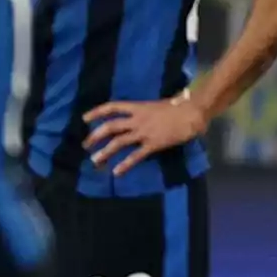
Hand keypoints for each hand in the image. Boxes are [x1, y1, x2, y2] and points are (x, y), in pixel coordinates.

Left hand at [83, 95, 208, 176]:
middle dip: (96, 136)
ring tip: (95, 160)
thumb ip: (150, 111)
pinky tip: (117, 172)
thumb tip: (146, 114)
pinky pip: (136, 156)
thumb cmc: (181, 106)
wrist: (192, 113)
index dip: (97, 112)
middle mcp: (138, 120)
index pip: (113, 107)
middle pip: (111, 127)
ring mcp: (144, 133)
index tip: (85, 118)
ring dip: (105, 152)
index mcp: (139, 107)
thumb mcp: (161, 104)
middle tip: (86, 145)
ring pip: (119, 142)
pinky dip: (125, 164)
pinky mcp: (153, 144)